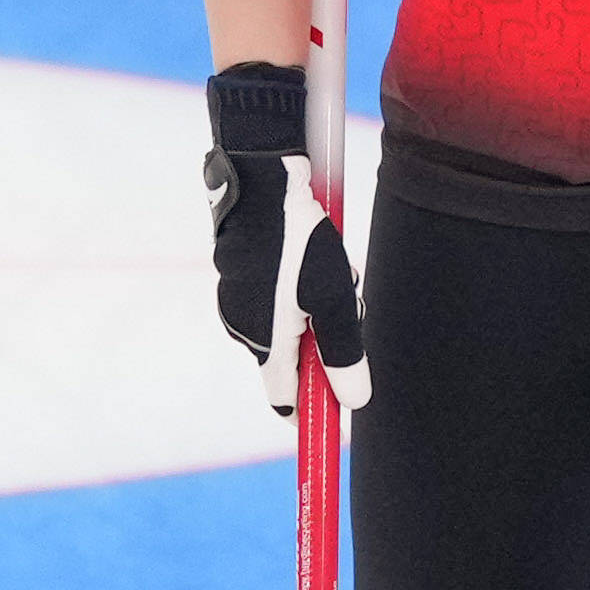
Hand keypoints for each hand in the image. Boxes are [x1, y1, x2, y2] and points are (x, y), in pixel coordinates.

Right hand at [204, 63, 367, 413]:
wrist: (261, 181)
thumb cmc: (300, 241)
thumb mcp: (333, 300)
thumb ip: (343, 353)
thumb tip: (354, 399)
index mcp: (265, 342)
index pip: (285, 401)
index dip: (312, 408)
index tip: (337, 405)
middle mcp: (242, 328)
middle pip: (290, 361)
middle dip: (321, 345)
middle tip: (344, 304)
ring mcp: (236, 300)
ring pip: (286, 326)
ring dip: (312, 311)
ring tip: (328, 268)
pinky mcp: (237, 275)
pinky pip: (275, 298)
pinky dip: (297, 288)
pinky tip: (309, 252)